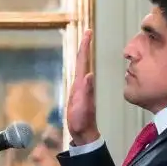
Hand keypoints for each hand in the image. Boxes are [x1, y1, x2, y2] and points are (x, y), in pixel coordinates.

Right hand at [65, 28, 98, 145]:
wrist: (83, 133)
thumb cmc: (82, 121)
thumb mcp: (83, 107)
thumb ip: (87, 92)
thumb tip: (89, 75)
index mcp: (83, 84)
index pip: (83, 61)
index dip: (85, 47)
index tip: (88, 32)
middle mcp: (82, 83)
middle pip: (82, 61)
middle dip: (84, 46)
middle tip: (87, 32)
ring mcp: (80, 88)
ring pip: (81, 66)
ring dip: (82, 54)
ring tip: (83, 44)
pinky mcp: (77, 93)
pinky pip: (77, 74)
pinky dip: (78, 66)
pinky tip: (79, 65)